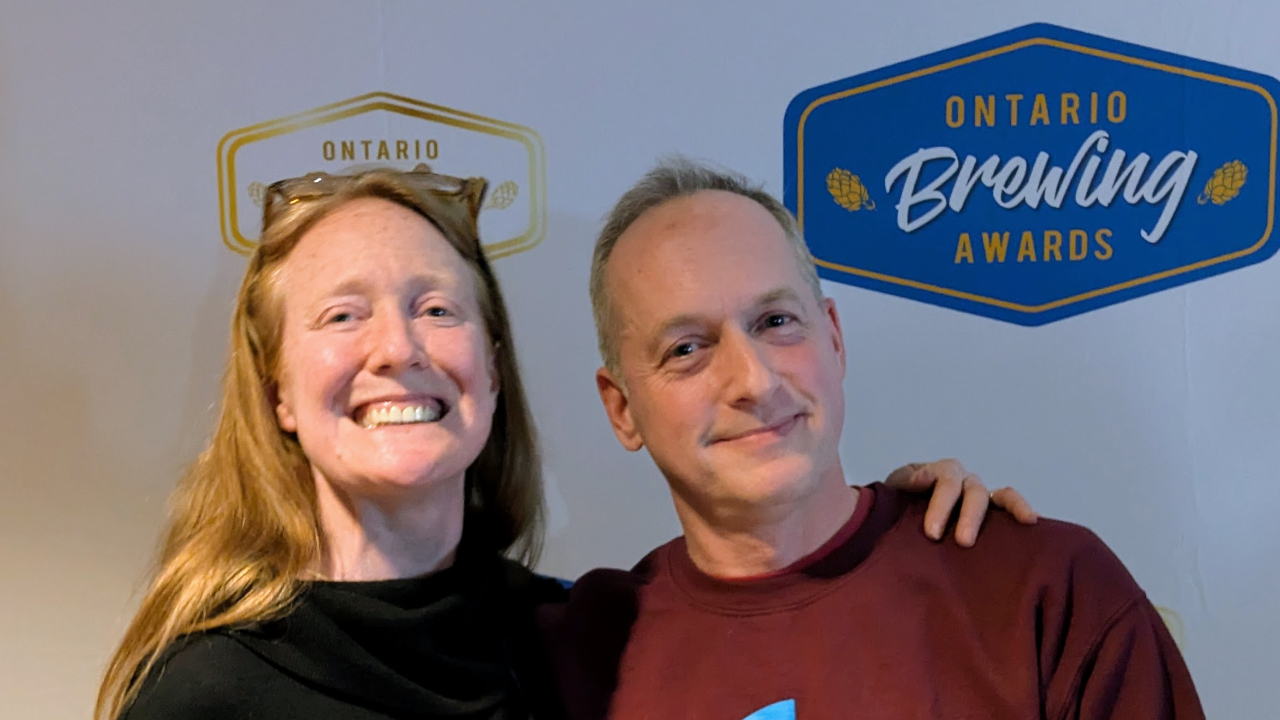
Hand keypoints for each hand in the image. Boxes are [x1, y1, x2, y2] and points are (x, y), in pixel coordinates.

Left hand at [883, 458, 1037, 546]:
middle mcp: (962, 479)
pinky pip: (1009, 503)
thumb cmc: (897, 502)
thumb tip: (922, 478)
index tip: (932, 533)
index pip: (944, 482)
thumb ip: (905, 482)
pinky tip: (1033, 520)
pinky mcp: (991, 510)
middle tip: (963, 542)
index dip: (940, 506)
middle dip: (969, 516)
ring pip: (998, 495)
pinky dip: (1021, 507)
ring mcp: (979, 493)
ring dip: (1009, 508)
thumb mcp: (894, 489)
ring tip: (1024, 520)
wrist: (899, 514)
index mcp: (938, 472)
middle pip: (972, 492)